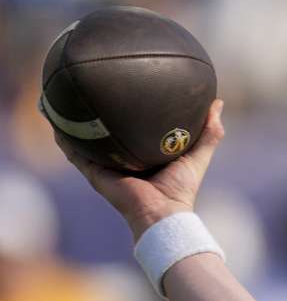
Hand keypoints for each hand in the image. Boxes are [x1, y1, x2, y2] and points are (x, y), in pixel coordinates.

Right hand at [54, 99, 224, 239]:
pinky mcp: (94, 173)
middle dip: (97, 114)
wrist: (162, 214)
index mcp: (144, 155)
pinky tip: (54, 121)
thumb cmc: (181, 189)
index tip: (126, 90)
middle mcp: (123, 160)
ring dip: (72, 122)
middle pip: (107, 133)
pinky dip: (64, 139)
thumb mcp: (198, 155)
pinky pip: (75, 154)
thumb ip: (209, 132)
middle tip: (90, 87)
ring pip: (85, 141)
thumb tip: (217, 103)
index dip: (129, 113)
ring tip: (61, 99)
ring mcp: (106, 167)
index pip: (135, 130)